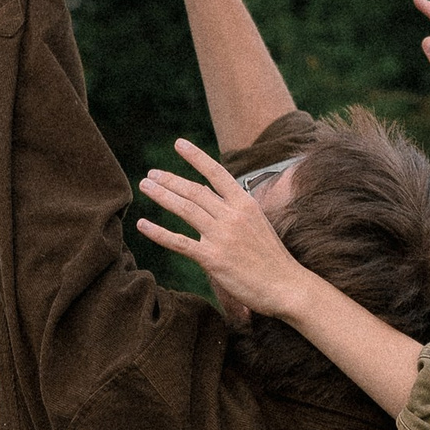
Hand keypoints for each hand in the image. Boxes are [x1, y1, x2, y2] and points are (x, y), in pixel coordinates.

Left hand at [137, 138, 307, 317]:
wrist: (286, 286)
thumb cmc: (273, 259)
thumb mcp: (258, 225)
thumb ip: (236, 211)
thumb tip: (212, 199)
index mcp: (245, 204)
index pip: (217, 173)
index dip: (196, 157)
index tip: (179, 144)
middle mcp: (232, 216)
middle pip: (195, 190)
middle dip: (170, 179)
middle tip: (151, 173)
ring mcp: (222, 236)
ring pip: (185, 209)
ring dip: (162, 195)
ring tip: (145, 186)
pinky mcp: (213, 259)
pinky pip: (180, 242)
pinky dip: (159, 232)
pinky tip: (143, 224)